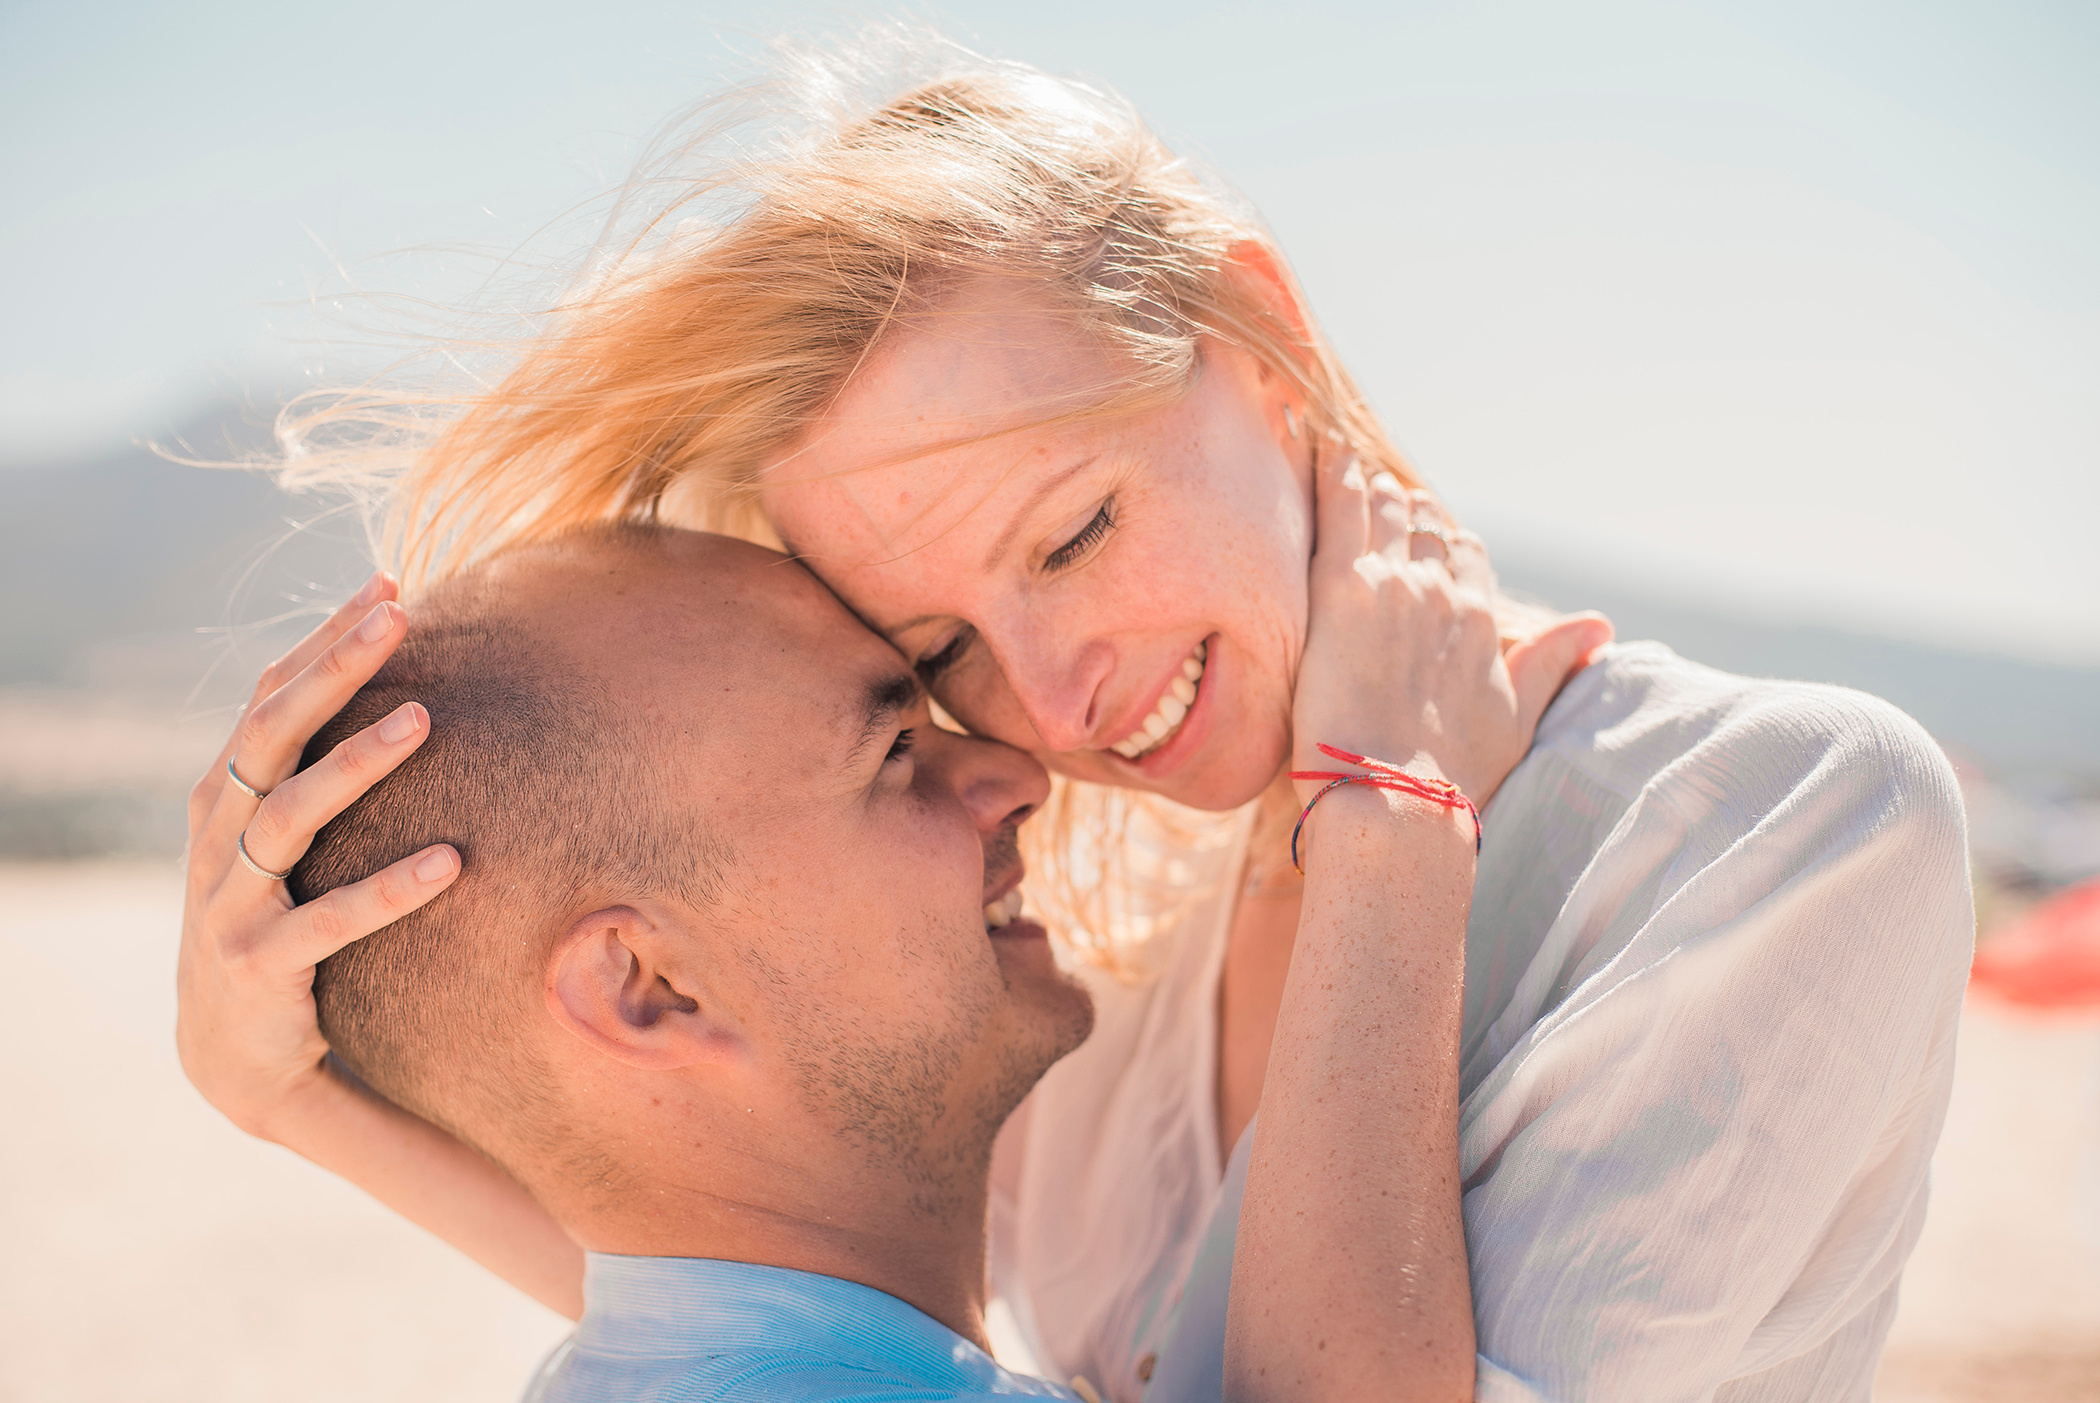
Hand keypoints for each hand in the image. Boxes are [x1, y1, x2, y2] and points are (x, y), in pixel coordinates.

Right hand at [177, 573, 457, 1141]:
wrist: (231, 1051)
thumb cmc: (275, 916)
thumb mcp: (283, 837)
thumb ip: (315, 766)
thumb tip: (392, 675)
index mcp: (225, 792)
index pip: (271, 692)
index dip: (324, 638)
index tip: (388, 583)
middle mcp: (217, 835)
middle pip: (270, 732)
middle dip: (333, 669)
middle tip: (398, 616)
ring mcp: (230, 901)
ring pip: (290, 816)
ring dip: (357, 763)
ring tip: (427, 719)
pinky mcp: (259, 965)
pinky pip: (328, 921)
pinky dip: (389, 890)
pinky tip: (452, 862)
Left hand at [1291, 455, 1609, 808]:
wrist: (1397, 795)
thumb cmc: (1453, 773)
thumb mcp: (1516, 716)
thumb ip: (1551, 662)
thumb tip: (1600, 627)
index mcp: (1480, 619)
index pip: (1468, 555)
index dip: (1448, 540)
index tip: (1431, 531)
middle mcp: (1442, 591)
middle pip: (1424, 527)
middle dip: (1408, 511)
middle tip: (1386, 499)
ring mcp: (1393, 583)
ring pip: (1383, 510)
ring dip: (1372, 491)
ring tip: (1354, 475)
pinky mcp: (1341, 587)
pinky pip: (1340, 509)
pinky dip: (1334, 474)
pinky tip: (1325, 451)